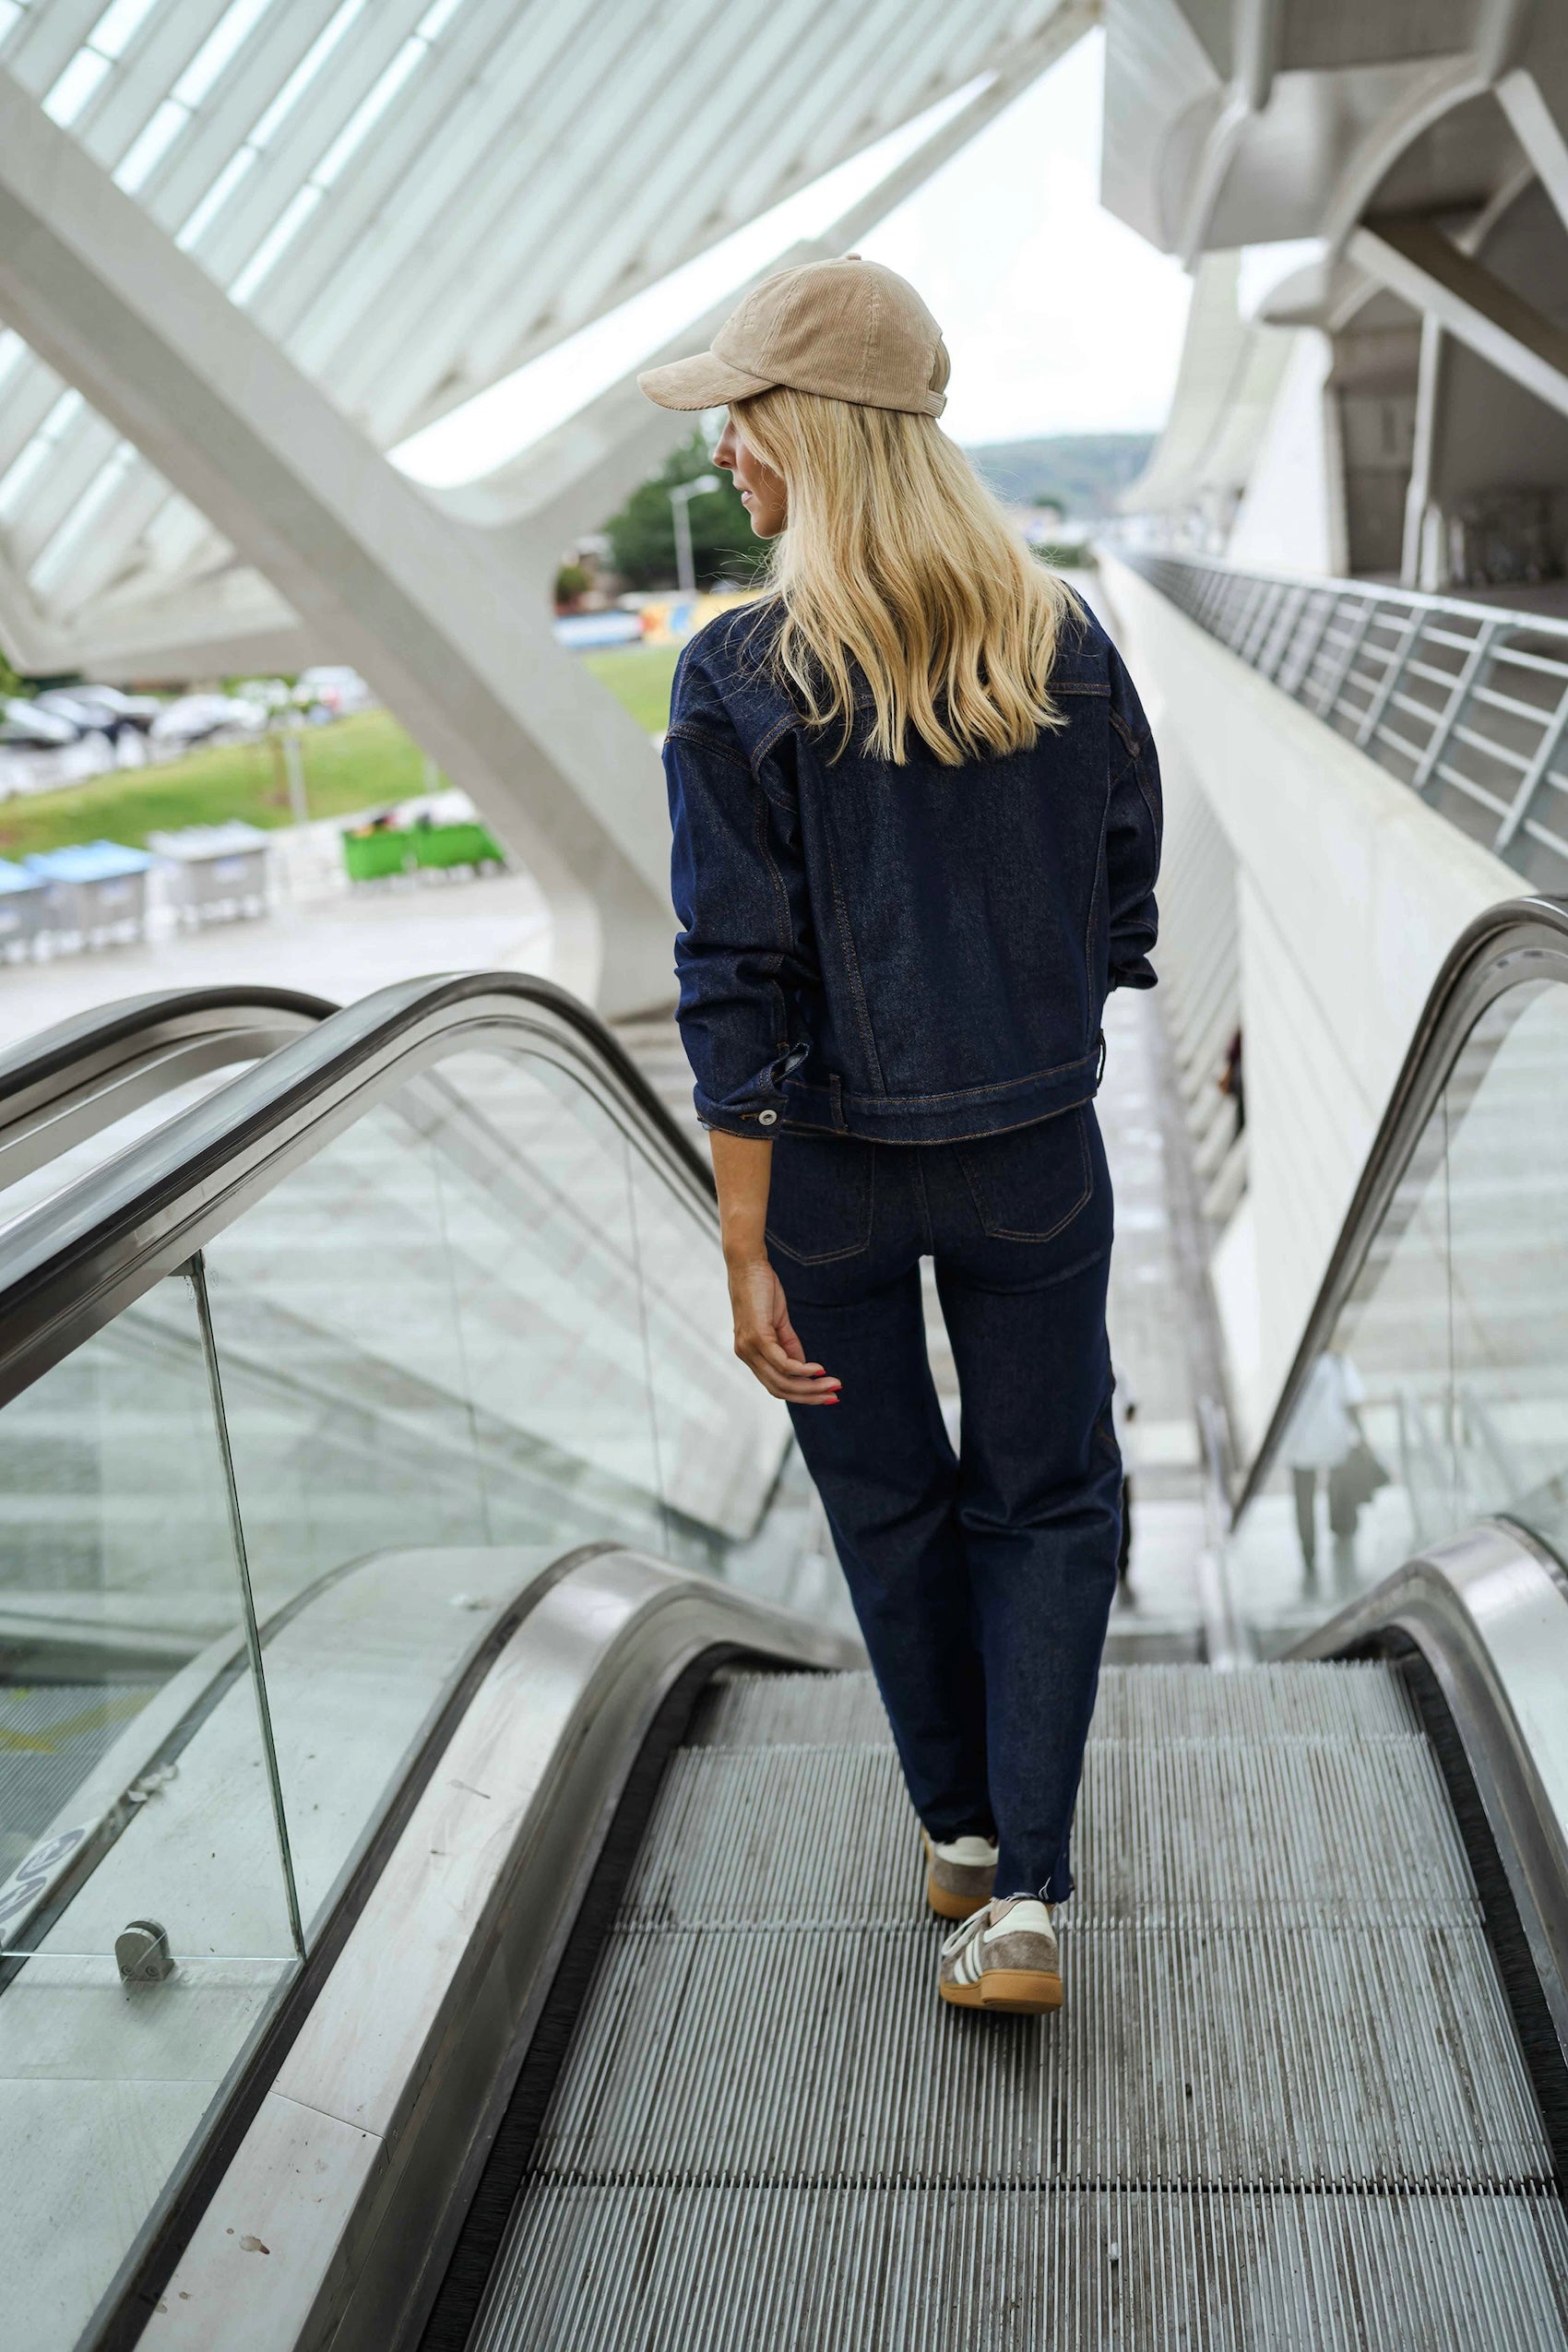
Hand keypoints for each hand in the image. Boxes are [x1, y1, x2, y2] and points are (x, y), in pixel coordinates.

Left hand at [727, 1255, 839, 1404]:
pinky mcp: (756, 1337)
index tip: (827, 1394)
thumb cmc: (761, 1289)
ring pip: (782, 1381)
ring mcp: (749, 1348)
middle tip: (835, 1396)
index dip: (801, 1394)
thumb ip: (789, 1345)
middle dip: (809, 1396)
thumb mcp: (779, 1322)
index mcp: (750, 1354)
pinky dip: (802, 1370)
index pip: (776, 1385)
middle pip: (780, 1389)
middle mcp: (746, 1355)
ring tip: (833, 1385)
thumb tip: (805, 1368)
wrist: (748, 1264)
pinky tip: (819, 1370)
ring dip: (810, 1386)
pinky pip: (782, 1363)